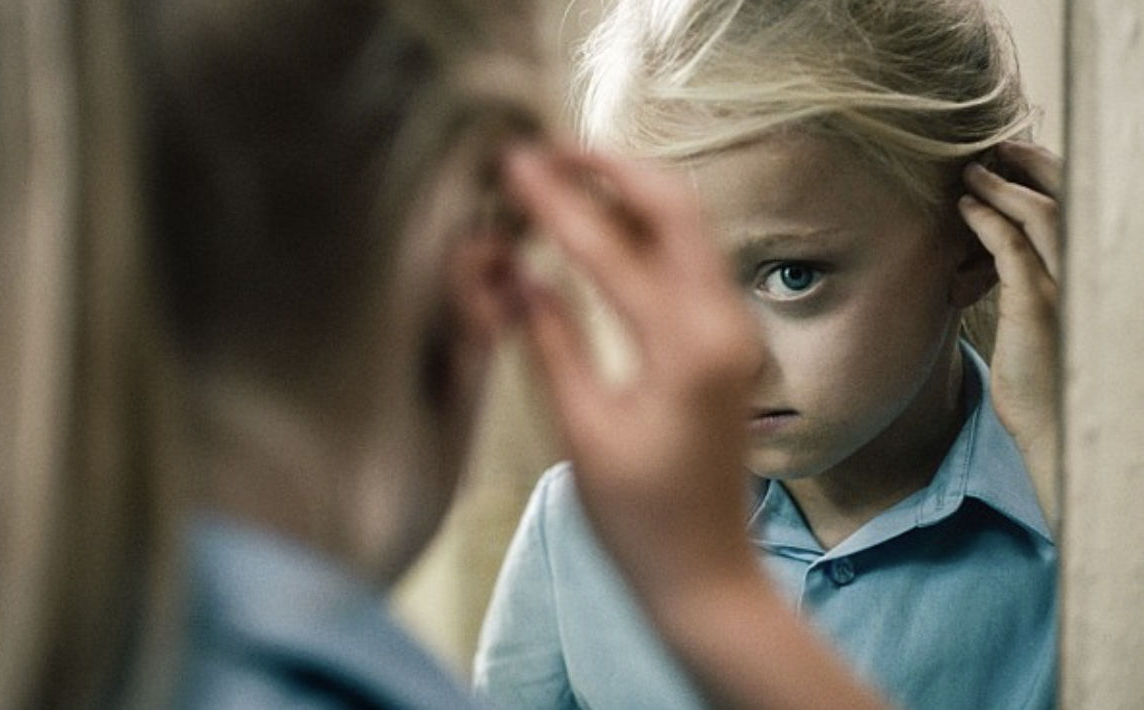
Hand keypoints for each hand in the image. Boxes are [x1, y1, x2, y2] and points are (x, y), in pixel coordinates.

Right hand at [502, 144, 762, 579]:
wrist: (706, 574)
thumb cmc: (639, 520)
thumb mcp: (581, 432)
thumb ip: (549, 342)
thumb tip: (515, 274)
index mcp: (686, 352)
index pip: (611, 251)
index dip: (555, 203)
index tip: (515, 165)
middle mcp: (725, 328)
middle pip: (676, 210)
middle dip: (612, 169)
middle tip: (550, 150)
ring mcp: (735, 333)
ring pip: (689, 229)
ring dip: (633, 193)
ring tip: (569, 174)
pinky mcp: (728, 344)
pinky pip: (692, 261)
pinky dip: (650, 230)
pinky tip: (606, 226)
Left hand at [960, 141, 1061, 511]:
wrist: (1056, 425)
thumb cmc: (1045, 375)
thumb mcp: (1044, 317)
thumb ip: (1032, 278)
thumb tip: (1000, 247)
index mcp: (1092, 270)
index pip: (1077, 204)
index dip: (1049, 173)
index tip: (1015, 158)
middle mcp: (1087, 271)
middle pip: (1066, 196)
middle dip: (1031, 165)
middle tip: (997, 149)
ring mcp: (1066, 285)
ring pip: (1040, 214)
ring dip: (1003, 187)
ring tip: (972, 174)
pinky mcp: (1036, 304)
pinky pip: (1011, 248)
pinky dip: (987, 221)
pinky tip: (966, 209)